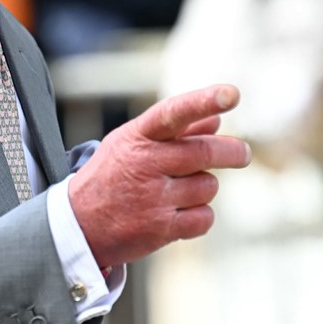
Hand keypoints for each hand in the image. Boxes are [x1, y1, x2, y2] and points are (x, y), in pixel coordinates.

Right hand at [67, 84, 250, 268]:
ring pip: (208, 185)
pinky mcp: (160, 229)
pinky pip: (204, 217)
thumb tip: (216, 121)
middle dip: (231, 152)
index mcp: (138, 137)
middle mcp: (145, 164)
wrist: (80, 224)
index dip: (204, 102)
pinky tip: (179, 213)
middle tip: (242, 154)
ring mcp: (152, 198)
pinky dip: (200, 215)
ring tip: (179, 190)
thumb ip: (175, 131)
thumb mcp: (133, 143)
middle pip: (204, 152)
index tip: (232, 94)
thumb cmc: (114, 174)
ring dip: (204, 186)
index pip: (174, 113)